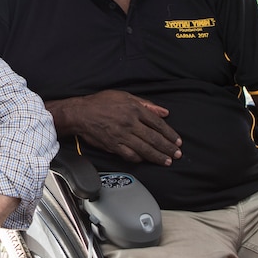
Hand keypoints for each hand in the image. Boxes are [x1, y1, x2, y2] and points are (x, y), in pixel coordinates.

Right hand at [49, 90, 181, 165]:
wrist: (80, 113)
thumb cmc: (101, 102)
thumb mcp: (125, 96)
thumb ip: (146, 104)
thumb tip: (164, 112)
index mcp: (134, 109)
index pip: (158, 124)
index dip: (170, 134)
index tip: (177, 141)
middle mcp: (130, 122)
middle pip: (154, 138)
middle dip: (168, 148)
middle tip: (177, 154)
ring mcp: (122, 135)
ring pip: (145, 148)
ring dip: (158, 156)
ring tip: (167, 161)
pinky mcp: (113, 145)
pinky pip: (130, 155)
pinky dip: (139, 158)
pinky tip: (145, 160)